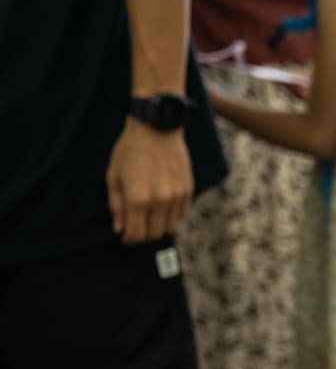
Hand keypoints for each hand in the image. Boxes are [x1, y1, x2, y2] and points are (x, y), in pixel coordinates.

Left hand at [106, 120, 192, 244]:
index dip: (130, 240)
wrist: (157, 128)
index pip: (137, 234)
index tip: (125, 238)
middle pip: (155, 234)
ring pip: (170, 227)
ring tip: (149, 218)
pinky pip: (181, 214)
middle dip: (144, 236)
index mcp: (138, 198)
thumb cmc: (130, 150)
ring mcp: (177, 196)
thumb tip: (120, 228)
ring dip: (158, 227)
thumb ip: (116, 205)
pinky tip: (161, 207)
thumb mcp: (114, 176)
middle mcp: (160, 201)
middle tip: (136, 229)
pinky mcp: (188, 190)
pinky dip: (171, 216)